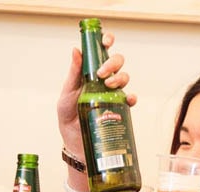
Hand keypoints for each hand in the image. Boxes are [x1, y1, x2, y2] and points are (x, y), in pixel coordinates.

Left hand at [57, 33, 135, 150]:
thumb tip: (76, 50)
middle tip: (102, 73)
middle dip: (113, 63)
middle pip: (117, 62)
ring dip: (120, 78)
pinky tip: (127, 99)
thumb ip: (74, 73)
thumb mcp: (67, 93)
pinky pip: (131, 100)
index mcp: (91, 72)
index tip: (106, 41)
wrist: (74, 141)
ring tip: (109, 86)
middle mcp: (104, 80)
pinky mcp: (119, 109)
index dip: (107, 42)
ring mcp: (113, 94)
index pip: (102, 52)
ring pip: (125, 78)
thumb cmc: (69, 115)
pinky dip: (131, 97)